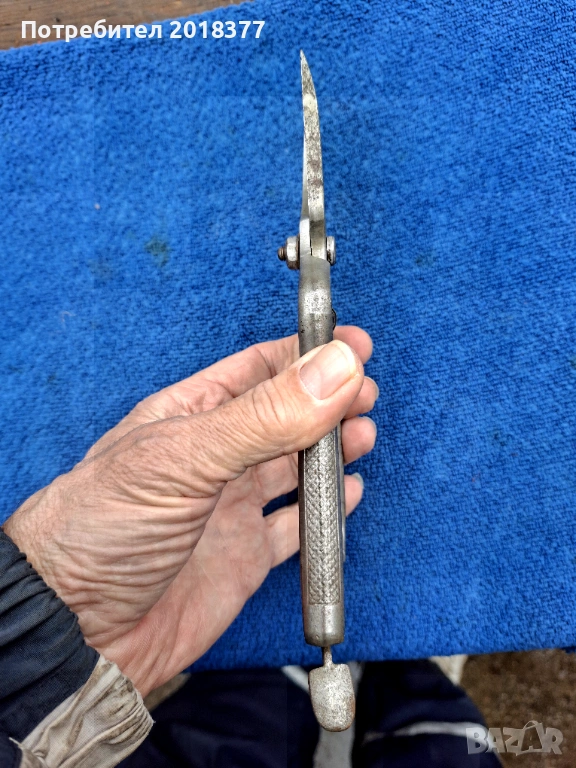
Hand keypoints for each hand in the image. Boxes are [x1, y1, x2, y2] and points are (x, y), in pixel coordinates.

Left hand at [4, 327, 377, 695]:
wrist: (79, 631)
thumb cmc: (102, 529)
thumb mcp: (187, 457)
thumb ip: (265, 416)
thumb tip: (335, 367)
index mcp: (189, 417)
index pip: (257, 370)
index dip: (305, 354)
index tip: (350, 343)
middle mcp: (213, 458)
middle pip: (284, 416)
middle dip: (327, 400)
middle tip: (365, 391)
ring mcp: (229, 508)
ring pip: (294, 467)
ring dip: (331, 448)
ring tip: (362, 434)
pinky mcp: (244, 557)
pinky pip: (296, 527)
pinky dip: (325, 510)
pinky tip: (344, 491)